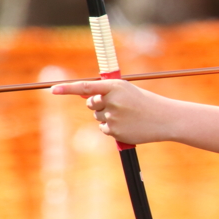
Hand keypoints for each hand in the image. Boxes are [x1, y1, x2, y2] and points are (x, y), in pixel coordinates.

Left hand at [52, 79, 173, 144]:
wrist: (166, 119)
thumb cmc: (146, 103)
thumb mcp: (127, 92)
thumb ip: (107, 92)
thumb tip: (84, 94)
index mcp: (115, 86)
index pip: (85, 87)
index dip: (67, 88)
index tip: (52, 90)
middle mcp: (112, 101)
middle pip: (91, 104)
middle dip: (99, 105)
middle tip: (119, 106)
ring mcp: (113, 117)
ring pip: (98, 117)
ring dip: (108, 117)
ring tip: (129, 117)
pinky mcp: (115, 131)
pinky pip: (105, 130)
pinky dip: (113, 129)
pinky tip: (129, 126)